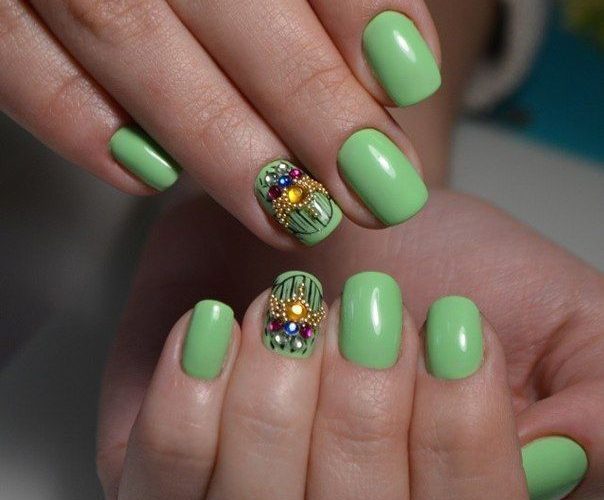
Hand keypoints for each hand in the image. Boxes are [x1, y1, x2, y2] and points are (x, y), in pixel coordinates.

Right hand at [0, 0, 452, 247]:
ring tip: (291, 215)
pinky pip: (14, 62)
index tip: (412, 84)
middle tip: (376, 190)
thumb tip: (395, 67)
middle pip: (229, 3)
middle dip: (311, 105)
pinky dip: (78, 123)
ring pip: (128, 37)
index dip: (360, 12)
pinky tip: (147, 181)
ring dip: (217, 143)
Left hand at [97, 191, 603, 497]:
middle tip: (369, 305)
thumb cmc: (440, 262)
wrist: (336, 218)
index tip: (452, 326)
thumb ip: (590, 390)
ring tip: (296, 304)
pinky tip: (217, 323)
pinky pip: (162, 469)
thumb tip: (567, 453)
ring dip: (283, 390)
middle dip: (366, 399)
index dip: (458, 431)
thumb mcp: (555, 315)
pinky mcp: (162, 464)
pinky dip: (192, 398)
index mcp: (438, 498)